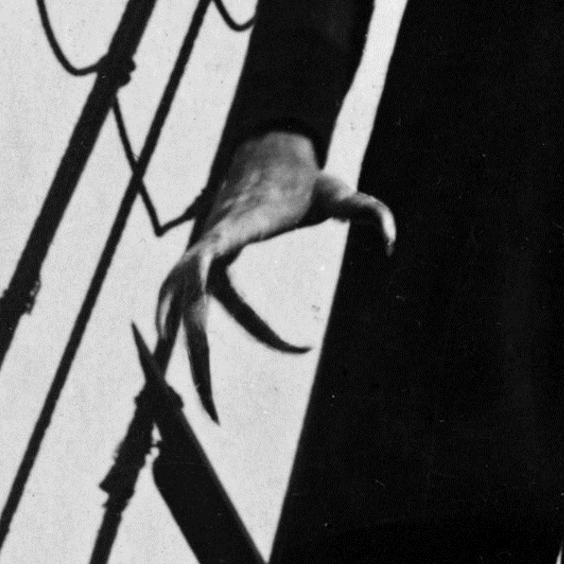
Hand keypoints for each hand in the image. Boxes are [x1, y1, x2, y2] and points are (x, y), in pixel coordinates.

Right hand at [155, 130, 393, 417]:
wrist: (266, 150)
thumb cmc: (304, 178)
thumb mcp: (339, 192)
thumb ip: (369, 210)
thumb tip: (390, 242)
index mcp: (234, 231)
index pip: (214, 282)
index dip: (253, 325)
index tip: (306, 347)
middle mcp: (206, 245)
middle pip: (189, 310)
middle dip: (199, 362)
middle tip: (216, 414)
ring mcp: (197, 252)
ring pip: (174, 308)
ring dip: (180, 352)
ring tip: (195, 400)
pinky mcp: (198, 259)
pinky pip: (176, 301)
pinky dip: (173, 328)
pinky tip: (178, 358)